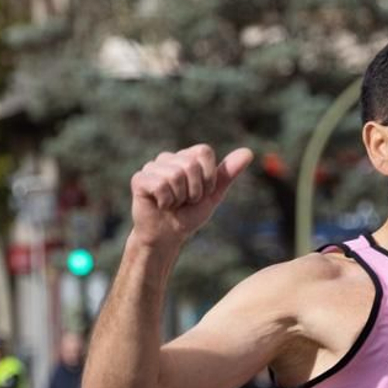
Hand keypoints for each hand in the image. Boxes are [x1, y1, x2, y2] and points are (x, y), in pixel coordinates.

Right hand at [130, 144, 253, 251]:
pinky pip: (160, 185)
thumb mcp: (213, 195)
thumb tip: (248, 151)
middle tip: (186, 201)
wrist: (168, 236)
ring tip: (173, 203)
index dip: (208, 176)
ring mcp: (152, 167)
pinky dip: (165, 201)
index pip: (204, 151)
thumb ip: (228, 173)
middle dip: (195, 190)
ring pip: (175, 175)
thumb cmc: (189, 214)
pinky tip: (160, 205)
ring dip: (179, 198)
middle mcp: (168, 158)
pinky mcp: (139, 179)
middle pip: (190, 165)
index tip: (202, 192)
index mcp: (186, 157)